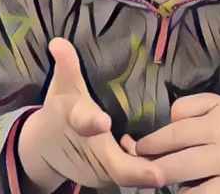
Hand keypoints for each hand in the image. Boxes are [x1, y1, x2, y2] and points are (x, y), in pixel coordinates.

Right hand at [19, 38, 162, 189]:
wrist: (45, 148)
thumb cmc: (61, 108)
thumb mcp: (62, 87)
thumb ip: (66, 65)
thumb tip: (58, 41)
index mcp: (77, 121)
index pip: (83, 120)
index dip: (92, 121)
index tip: (103, 121)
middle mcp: (90, 151)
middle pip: (113, 164)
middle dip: (134, 170)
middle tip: (158, 173)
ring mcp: (101, 169)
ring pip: (127, 175)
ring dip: (147, 174)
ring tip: (174, 168)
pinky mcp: (110, 177)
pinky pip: (131, 177)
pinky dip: (147, 174)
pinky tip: (170, 165)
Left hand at [123, 93, 219, 193]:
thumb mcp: (214, 104)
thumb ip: (187, 107)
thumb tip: (164, 124)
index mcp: (219, 123)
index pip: (176, 134)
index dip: (151, 143)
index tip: (136, 148)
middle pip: (178, 164)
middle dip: (152, 168)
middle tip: (137, 168)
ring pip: (187, 191)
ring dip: (167, 187)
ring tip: (155, 180)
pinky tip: (180, 189)